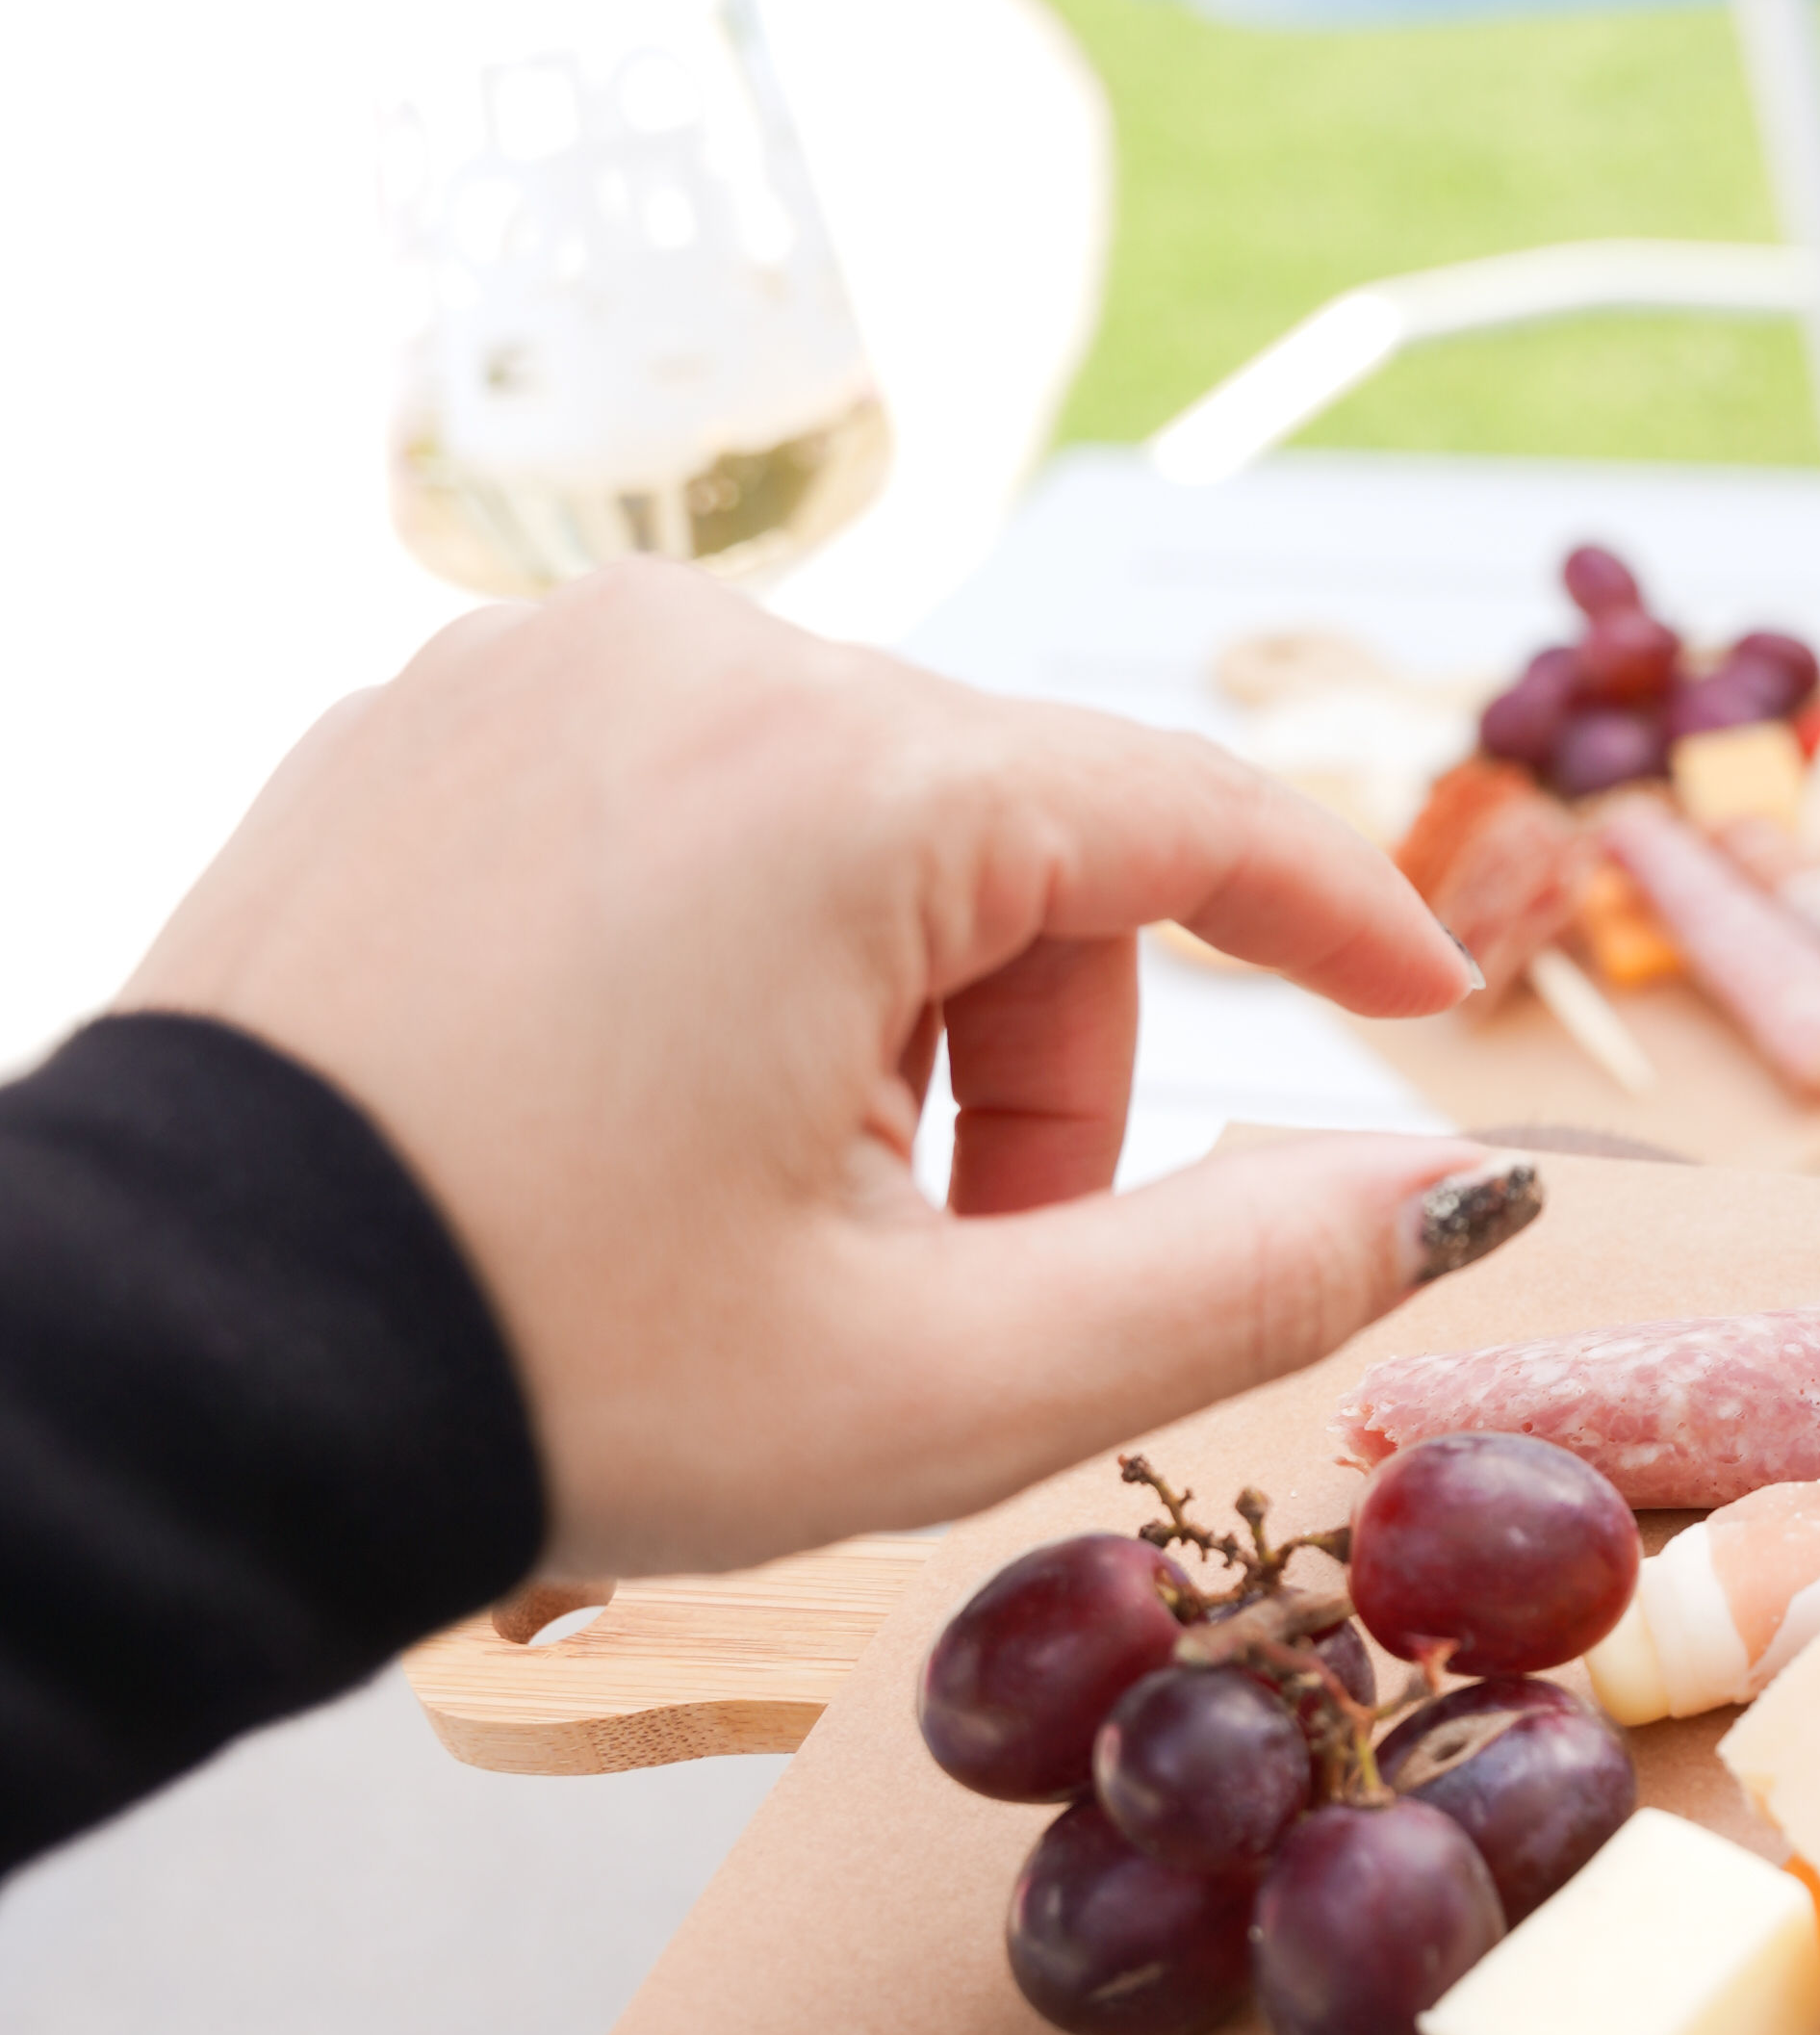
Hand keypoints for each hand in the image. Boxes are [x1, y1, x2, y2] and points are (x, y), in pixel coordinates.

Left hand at [120, 565, 1531, 1576]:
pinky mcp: (426, 717)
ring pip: (848, 817)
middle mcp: (694, 655)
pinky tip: (646, 1122)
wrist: (163, 1379)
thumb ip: (1244, 1276)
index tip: (1417, 1001)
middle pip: (1010, 838)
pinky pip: (678, 798)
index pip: (1184, 810)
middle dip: (1038, 1062)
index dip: (1333, 916)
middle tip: (958, 1279)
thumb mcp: (943, 1376)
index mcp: (844, 779)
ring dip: (885, 1009)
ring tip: (777, 1215)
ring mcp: (534, 667)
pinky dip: (729, 949)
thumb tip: (1441, 1185)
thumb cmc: (543, 1375)